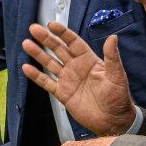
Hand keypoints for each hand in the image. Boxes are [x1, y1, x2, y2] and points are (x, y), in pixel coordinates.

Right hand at [21, 21, 135, 135]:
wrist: (113, 121)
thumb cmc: (119, 97)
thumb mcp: (117, 76)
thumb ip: (112, 57)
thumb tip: (113, 37)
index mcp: (89, 60)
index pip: (73, 42)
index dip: (62, 33)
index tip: (51, 25)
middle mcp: (76, 67)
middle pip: (58, 49)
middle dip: (46, 39)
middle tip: (34, 29)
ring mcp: (68, 80)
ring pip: (50, 63)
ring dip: (38, 54)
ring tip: (26, 44)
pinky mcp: (62, 93)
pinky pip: (47, 82)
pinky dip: (36, 76)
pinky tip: (26, 68)